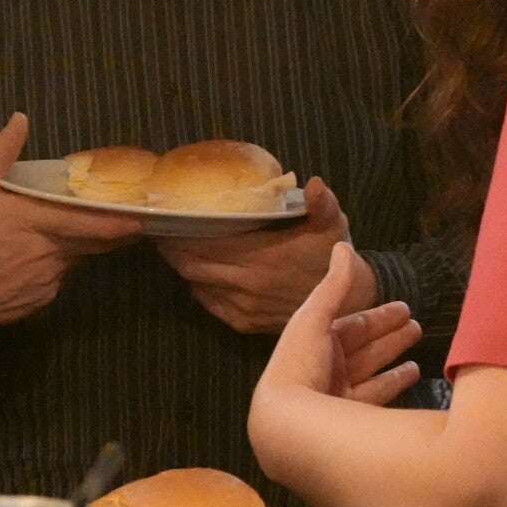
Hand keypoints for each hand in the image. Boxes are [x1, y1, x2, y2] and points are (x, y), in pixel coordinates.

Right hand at [0, 113, 142, 356]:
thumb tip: (20, 118)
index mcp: (35, 220)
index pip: (91, 222)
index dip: (120, 222)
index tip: (143, 217)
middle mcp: (49, 252)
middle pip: (93, 242)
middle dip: (112, 232)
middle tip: (129, 222)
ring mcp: (47, 280)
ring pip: (73, 259)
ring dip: (75, 247)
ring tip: (58, 236)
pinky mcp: (41, 300)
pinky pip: (57, 278)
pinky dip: (53, 267)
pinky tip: (29, 261)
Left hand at [157, 177, 363, 333]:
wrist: (345, 302)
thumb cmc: (332, 254)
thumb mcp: (331, 224)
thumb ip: (321, 203)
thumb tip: (311, 183)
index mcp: (261, 258)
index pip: (206, 244)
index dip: (181, 234)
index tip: (165, 220)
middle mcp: (247, 285)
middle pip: (191, 266)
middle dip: (173, 250)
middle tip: (161, 232)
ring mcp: (243, 307)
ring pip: (196, 286)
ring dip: (183, 268)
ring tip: (173, 249)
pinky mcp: (244, 323)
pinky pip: (209, 304)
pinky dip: (198, 288)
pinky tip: (197, 273)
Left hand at [255, 243, 423, 404]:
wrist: (286, 420)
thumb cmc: (299, 362)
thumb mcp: (315, 317)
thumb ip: (334, 284)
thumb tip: (344, 245)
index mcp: (315, 341)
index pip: (352, 324)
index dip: (377, 315)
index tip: (404, 307)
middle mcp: (326, 365)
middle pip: (364, 345)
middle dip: (388, 332)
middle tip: (415, 322)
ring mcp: (338, 392)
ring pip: (372, 367)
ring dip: (393, 352)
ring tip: (417, 339)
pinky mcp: (350, 416)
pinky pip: (377, 394)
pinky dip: (394, 381)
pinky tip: (414, 372)